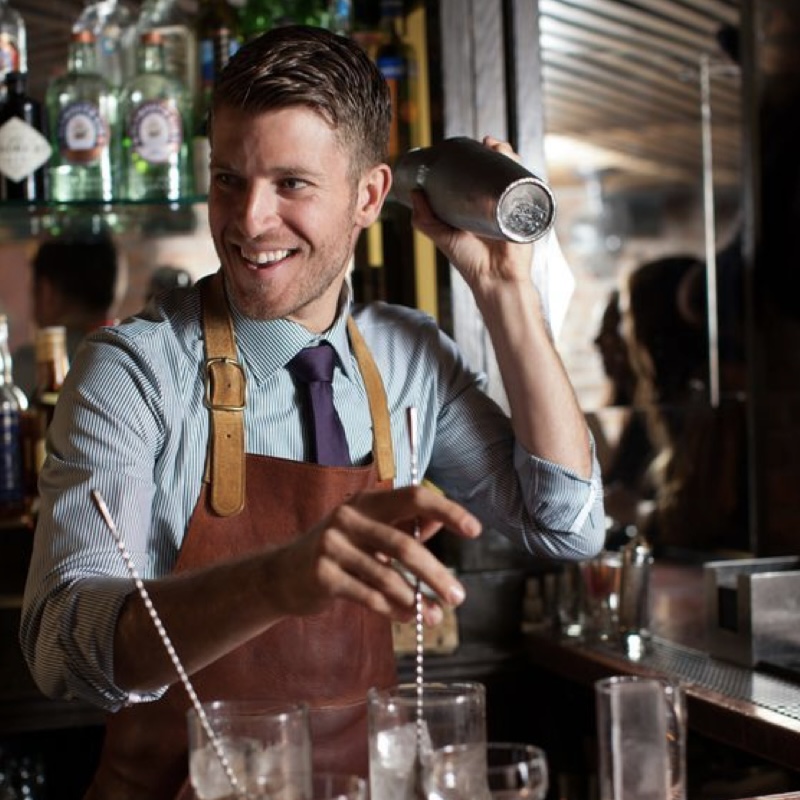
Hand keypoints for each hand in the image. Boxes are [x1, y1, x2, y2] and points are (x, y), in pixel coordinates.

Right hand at [262, 485, 480, 624]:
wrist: (281, 575)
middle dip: (436, 573)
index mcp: (367, 502)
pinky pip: (368, 595)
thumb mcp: (368, 533)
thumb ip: (403, 527)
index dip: (447, 510)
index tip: (475, 529)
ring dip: (417, 600)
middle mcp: (349, 517)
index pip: (414, 496)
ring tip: (434, 617)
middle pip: (405, 543)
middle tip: (458, 596)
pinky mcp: (323, 574)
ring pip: (388, 575)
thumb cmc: (336, 552)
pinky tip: (406, 617)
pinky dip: (392, 609)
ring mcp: (333, 544)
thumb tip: (440, 522)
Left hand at [409, 136, 535, 290]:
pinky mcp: (527, 213)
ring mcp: (513, 206)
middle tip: (488, 144)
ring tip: (500, 148)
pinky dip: (524, 171)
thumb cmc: (469, 261)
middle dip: (497, 151)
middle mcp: (497, 203)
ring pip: (514, 174)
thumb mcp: (442, 236)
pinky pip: (528, 187)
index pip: (481, 175)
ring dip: (510, 156)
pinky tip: (516, 161)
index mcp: (478, 206)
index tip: (473, 146)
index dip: (479, 158)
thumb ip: (425, 218)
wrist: (494, 278)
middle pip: (500, 169)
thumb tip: (415, 192)